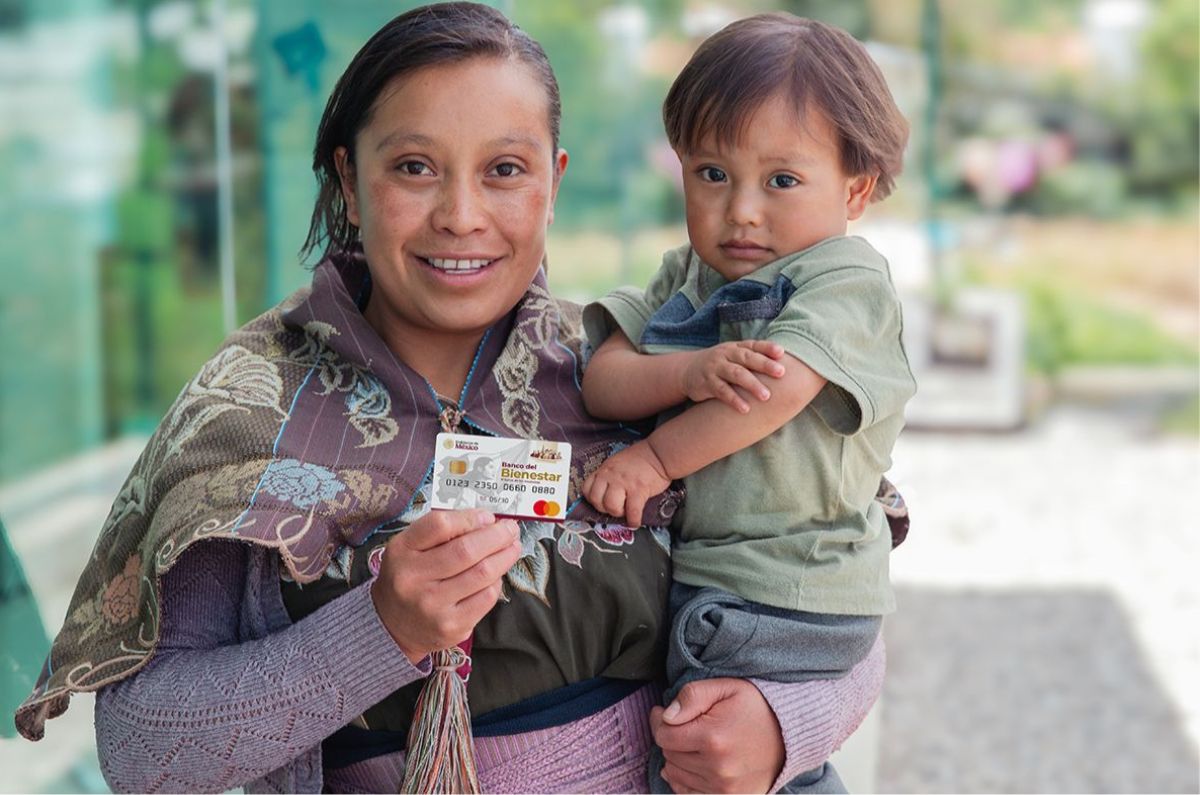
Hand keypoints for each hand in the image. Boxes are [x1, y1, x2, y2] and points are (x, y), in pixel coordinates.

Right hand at [370, 509, 521, 664]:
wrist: (392, 626)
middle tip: (511, 530)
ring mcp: (433, 606)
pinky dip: (496, 582)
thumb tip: (485, 521)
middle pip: (466, 550)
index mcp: (402, 551)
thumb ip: (441, 531)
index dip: (470, 518)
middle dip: (497, 536)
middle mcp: (414, 579)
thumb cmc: (409, 578)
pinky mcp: (451, 626)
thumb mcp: (410, 548)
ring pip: (482, 574)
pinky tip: (495, 575)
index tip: (488, 517)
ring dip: (504, 557)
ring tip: (512, 548)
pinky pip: (486, 597)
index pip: (440, 525)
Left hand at [581, 441, 669, 527]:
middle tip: (615, 508)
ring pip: (611, 507)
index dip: (592, 499)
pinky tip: (635, 521)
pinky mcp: (639, 490)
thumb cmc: (640, 459)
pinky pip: (632, 512)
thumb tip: (604, 492)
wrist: (658, 454)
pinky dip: (633, 520)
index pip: (587, 489)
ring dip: (618, 513)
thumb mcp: (616, 463)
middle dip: (604, 508)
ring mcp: (624, 483)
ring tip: (626, 511)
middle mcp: (611, 476)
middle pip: (597, 500)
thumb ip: (608, 476)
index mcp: (605, 470)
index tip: (600, 502)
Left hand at [650, 678, 784, 793]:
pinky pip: (688, 793)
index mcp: (713, 738)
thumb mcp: (726, 688)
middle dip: (671, 738)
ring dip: (679, 758)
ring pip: (676, 775)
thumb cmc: (756, 706)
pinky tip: (696, 763)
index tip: (664, 712)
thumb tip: (666, 715)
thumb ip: (692, 696)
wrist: (790, 734)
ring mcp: (724, 789)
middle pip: (669, 755)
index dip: (659, 721)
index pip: (663, 735)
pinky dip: (685, 779)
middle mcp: (717, 768)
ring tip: (696, 742)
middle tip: (686, 725)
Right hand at [679, 341, 785, 413]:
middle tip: (781, 373)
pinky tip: (745, 409)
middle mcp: (725, 354)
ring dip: (752, 385)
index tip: (782, 353)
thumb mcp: (733, 357)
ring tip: (766, 396)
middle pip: (747, 358)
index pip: (753, 345)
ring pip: (735, 374)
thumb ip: (753, 358)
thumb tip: (785, 363)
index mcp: (735, 348)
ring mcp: (715, 368)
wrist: (687, 370)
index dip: (767, 348)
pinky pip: (721, 391)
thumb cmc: (720, 365)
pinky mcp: (706, 383)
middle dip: (764, 365)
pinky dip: (733, 399)